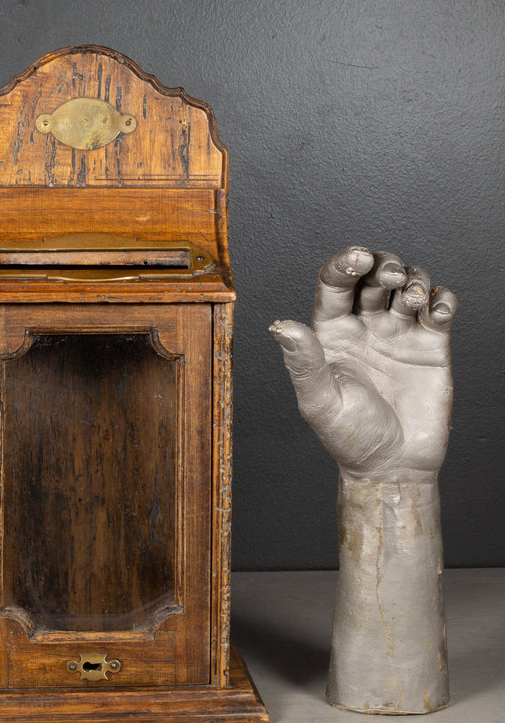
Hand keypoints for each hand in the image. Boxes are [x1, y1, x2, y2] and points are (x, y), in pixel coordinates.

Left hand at [270, 247, 457, 481]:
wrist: (393, 465)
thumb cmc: (349, 436)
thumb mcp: (320, 400)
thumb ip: (303, 362)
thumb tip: (281, 326)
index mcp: (331, 334)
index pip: (334, 284)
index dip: (345, 264)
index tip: (359, 258)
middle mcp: (363, 327)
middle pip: (372, 275)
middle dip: (382, 265)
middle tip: (390, 278)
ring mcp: (397, 333)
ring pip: (407, 284)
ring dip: (414, 278)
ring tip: (413, 299)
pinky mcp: (430, 345)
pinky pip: (439, 308)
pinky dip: (442, 299)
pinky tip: (436, 310)